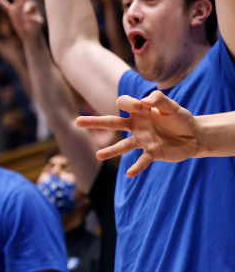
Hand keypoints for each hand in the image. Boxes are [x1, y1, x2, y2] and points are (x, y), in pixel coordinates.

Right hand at [0, 0, 43, 43]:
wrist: (30, 34)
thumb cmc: (36, 29)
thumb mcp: (38, 24)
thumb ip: (35, 19)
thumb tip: (28, 15)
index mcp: (32, 7)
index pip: (29, 4)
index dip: (28, 9)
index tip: (28, 17)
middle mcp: (25, 4)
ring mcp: (18, 7)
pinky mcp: (12, 12)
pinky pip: (4, 5)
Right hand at [76, 91, 201, 175]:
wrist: (195, 136)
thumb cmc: (179, 118)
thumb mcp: (171, 105)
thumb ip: (158, 99)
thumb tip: (144, 102)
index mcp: (138, 112)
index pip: (123, 103)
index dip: (131, 103)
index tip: (145, 106)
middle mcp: (136, 126)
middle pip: (112, 123)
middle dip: (94, 122)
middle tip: (77, 121)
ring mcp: (142, 140)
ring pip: (123, 146)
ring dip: (111, 151)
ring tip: (98, 156)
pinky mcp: (152, 153)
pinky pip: (142, 161)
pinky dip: (136, 167)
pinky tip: (129, 173)